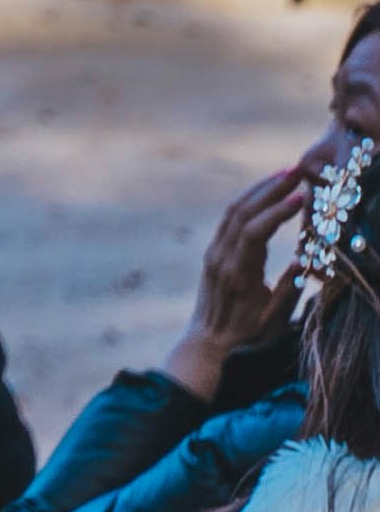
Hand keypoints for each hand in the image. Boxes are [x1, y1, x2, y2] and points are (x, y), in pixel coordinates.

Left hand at [165, 152, 316, 393]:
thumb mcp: (273, 319)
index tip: (299, 195)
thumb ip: (288, 290)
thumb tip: (303, 261)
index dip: (276, 211)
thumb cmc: (247, 334)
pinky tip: (264, 193)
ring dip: (259, 190)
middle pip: (244, 213)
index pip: (255, 232)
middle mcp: (222, 257)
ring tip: (284, 174)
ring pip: (234, 211)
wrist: (207, 341)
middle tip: (296, 170)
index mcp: (238, 274)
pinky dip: (248, 201)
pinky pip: (229, 219)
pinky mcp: (212, 251)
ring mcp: (214, 252)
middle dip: (270, 188)